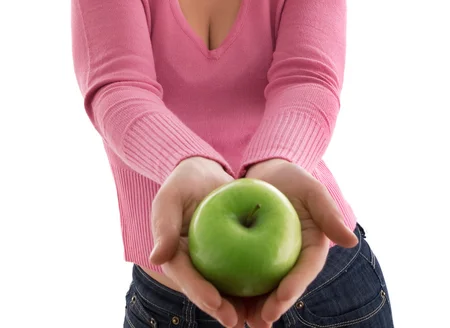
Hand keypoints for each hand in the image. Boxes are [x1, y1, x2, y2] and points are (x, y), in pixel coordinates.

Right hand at [149, 156, 245, 327]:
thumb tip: (157, 257)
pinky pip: (247, 271)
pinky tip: (276, 294)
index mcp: (175, 256)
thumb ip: (164, 224)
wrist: (205, 172)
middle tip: (237, 321)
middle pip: (209, 291)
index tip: (216, 302)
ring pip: (229, 289)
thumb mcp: (170, 197)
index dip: (199, 292)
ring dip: (242, 307)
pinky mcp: (234, 255)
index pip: (186, 277)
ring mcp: (215, 262)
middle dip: (222, 310)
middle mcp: (195, 264)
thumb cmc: (183, 182)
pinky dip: (259, 285)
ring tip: (260, 320)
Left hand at [242, 159, 358, 327]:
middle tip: (262, 318)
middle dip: (274, 306)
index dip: (296, 285)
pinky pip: (242, 274)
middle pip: (284, 287)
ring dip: (254, 307)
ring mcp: (271, 260)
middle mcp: (291, 259)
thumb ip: (328, 213)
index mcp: (310, 248)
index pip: (305, 270)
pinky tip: (222, 301)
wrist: (266, 173)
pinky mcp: (249, 256)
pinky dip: (235, 290)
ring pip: (263, 288)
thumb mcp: (312, 190)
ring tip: (241, 321)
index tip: (283, 297)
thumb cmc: (293, 179)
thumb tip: (351, 240)